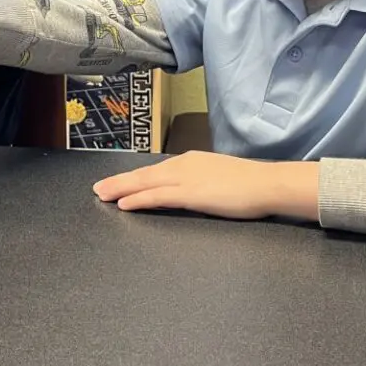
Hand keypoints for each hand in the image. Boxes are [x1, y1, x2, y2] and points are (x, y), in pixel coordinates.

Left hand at [93, 151, 320, 221]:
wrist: (267, 184)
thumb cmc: (250, 185)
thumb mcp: (219, 179)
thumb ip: (200, 184)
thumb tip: (188, 192)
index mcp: (191, 161)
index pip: (156, 170)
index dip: (135, 177)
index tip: (118, 182)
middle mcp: (184, 165)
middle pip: (144, 174)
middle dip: (120, 181)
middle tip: (98, 189)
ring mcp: (186, 178)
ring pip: (145, 183)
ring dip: (121, 189)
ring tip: (102, 195)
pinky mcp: (190, 193)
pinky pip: (158, 196)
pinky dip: (139, 199)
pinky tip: (125, 204)